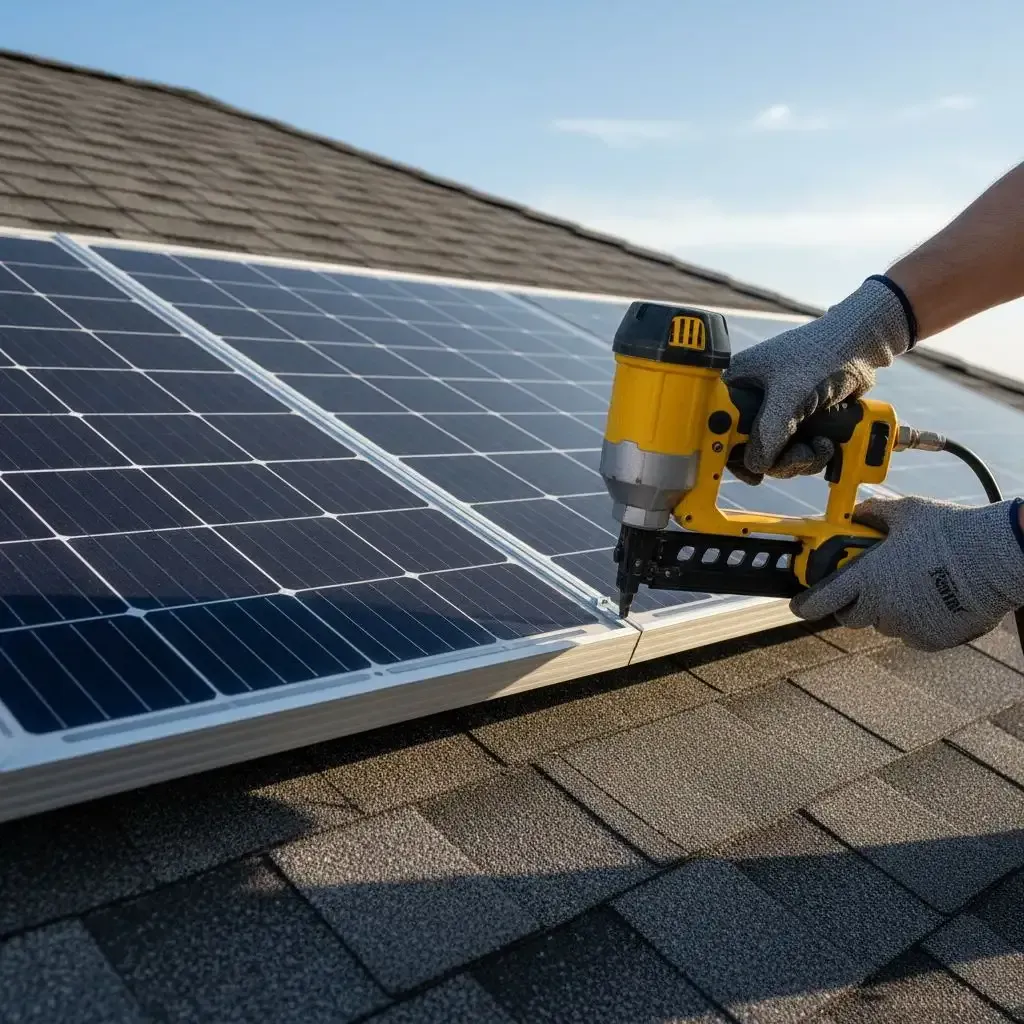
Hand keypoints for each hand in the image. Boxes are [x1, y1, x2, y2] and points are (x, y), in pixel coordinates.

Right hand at [722, 277, 912, 484]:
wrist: (861, 344)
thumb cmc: (820, 355)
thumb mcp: (789, 395)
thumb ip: (768, 432)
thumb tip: (756, 466)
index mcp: (739, 385)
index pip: (721, 428)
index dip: (733, 451)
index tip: (751, 470)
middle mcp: (754, 401)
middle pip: (751, 448)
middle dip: (779, 460)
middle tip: (801, 455)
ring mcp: (777, 413)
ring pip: (776, 455)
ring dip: (801, 460)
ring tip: (822, 446)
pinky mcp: (799, 421)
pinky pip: (795, 451)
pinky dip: (811, 455)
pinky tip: (827, 444)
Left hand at [791, 496, 1023, 650]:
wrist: (995, 557)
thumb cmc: (949, 532)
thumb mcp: (905, 513)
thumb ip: (873, 514)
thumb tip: (856, 511)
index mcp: (866, 578)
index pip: (820, 601)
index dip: (805, 604)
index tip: (799, 605)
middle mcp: (880, 607)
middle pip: (850, 615)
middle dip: (854, 601)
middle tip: (870, 584)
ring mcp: (904, 626)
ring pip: (883, 623)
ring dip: (887, 609)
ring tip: (912, 584)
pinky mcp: (928, 639)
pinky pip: (910, 632)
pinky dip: (914, 620)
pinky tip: (931, 597)